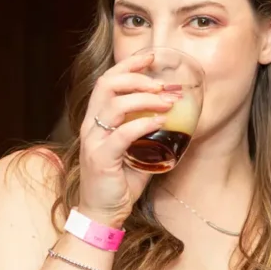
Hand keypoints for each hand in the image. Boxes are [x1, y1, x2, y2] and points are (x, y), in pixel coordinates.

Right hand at [76, 50, 179, 225]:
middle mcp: (92, 125)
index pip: (108, 80)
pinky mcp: (101, 158)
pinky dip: (143, 124)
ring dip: (145, 98)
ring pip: (114, 105)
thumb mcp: (136, 150)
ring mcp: (94, 141)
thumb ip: (149, 133)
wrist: (102, 213)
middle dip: (137, 76)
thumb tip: (178, 119)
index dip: (129, 65)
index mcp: (98, 119)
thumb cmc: (120, 181)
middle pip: (107, 84)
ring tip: (168, 100)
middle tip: (163, 82)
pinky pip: (122, 134)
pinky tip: (161, 122)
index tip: (152, 56)